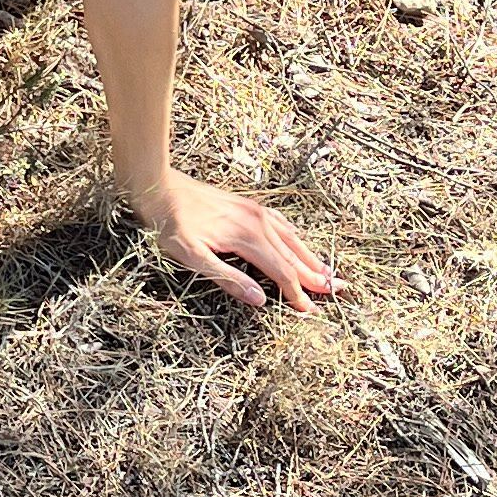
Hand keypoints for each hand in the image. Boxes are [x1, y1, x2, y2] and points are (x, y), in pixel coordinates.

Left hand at [134, 169, 335, 314]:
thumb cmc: (169, 223)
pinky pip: (280, 224)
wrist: (158, 184)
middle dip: (315, 276)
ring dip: (310, 257)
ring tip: (326, 272)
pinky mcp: (247, 205)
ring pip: (291, 239)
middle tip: (338, 291)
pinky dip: (295, 238)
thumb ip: (227, 278)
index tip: (308, 312)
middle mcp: (258, 222)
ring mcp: (254, 212)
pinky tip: (298, 242)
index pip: (281, 272)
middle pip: (293, 255)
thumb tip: (259, 299)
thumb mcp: (192, 256)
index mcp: (248, 238)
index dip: (296, 294)